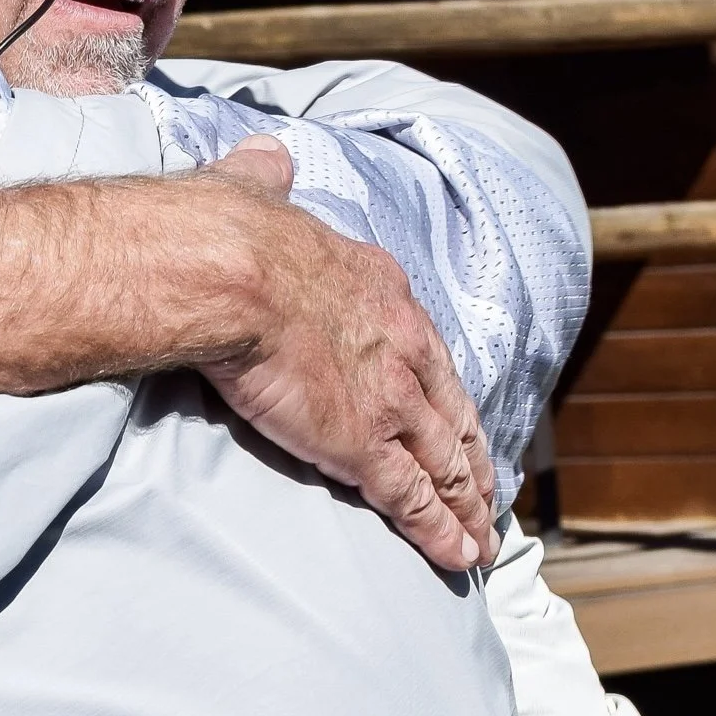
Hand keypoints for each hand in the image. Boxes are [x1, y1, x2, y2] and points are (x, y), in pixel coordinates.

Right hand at [200, 139, 495, 570]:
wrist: (228, 270)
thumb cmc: (229, 232)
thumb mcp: (258, 190)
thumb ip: (266, 181)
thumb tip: (263, 158)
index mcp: (378, 287)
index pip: (424, 350)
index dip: (439, 387)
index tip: (451, 411)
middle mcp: (401, 346)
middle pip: (451, 412)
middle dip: (472, 455)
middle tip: (488, 489)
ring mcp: (389, 400)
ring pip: (445, 463)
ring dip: (466, 504)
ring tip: (480, 539)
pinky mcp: (364, 445)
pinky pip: (414, 498)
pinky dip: (441, 531)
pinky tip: (459, 558)